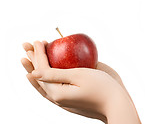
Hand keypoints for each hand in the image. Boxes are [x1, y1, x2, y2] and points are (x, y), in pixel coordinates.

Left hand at [21, 41, 139, 122]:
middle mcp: (57, 98)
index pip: (42, 69)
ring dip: (36, 69)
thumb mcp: (79, 76)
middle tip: (26, 45)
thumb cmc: (102, 88)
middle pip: (39, 76)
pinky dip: (45, 78)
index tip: (38, 40)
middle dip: (33, 59)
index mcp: (57, 92)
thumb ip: (55, 74)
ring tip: (28, 60)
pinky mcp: (70, 101)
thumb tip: (34, 72)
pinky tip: (47, 74)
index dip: (39, 53)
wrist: (116, 105)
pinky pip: (52, 88)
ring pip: (43, 84)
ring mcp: (63, 101)